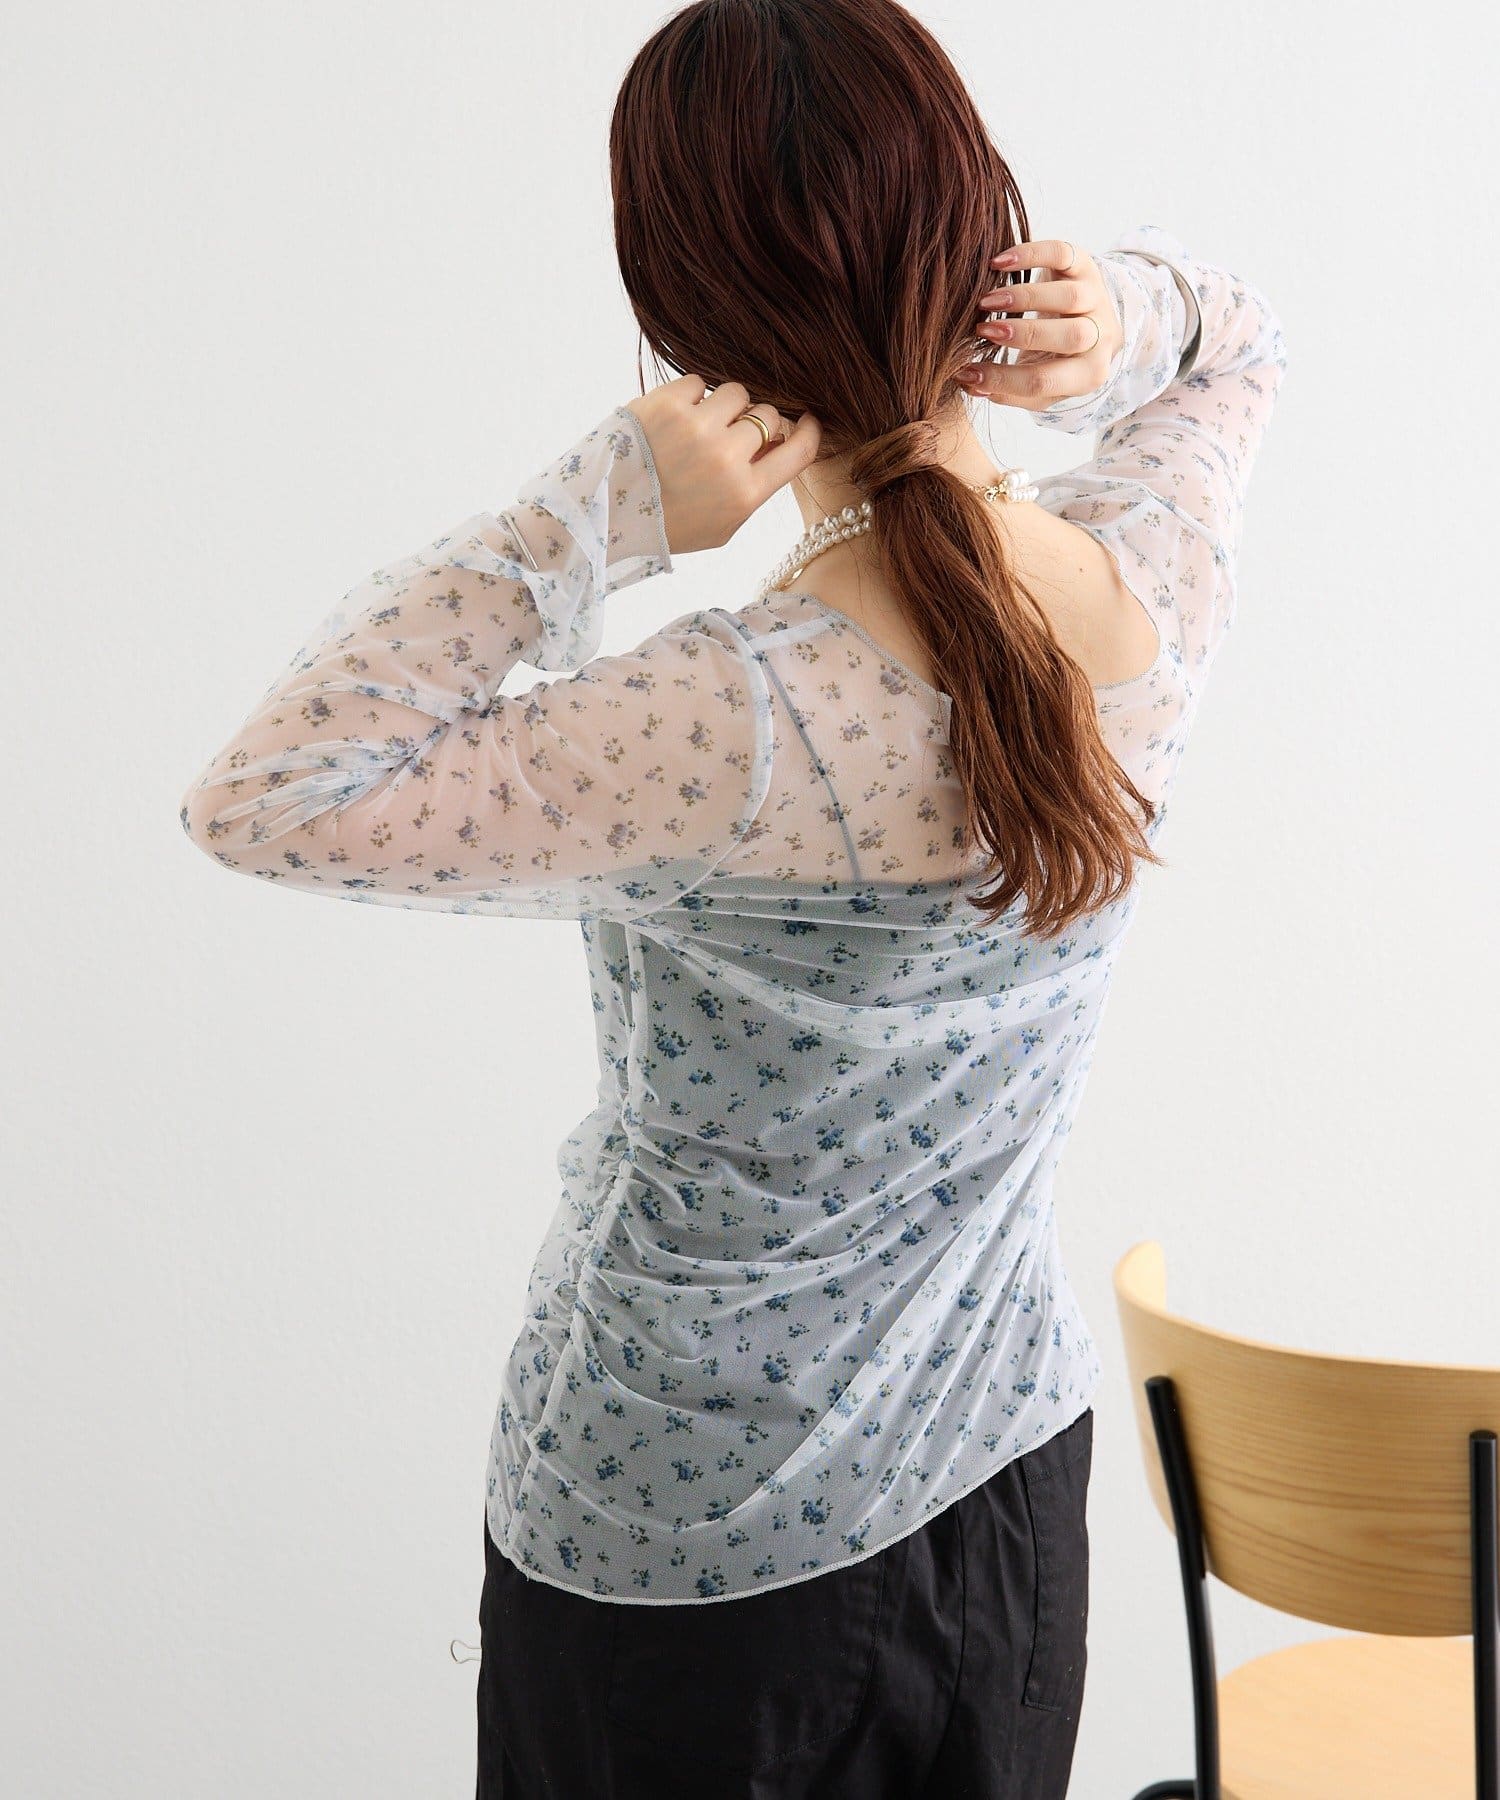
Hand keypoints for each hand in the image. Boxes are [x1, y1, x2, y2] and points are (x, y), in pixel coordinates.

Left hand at [622, 374, 821, 554]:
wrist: (607, 512)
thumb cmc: (669, 523)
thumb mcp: (722, 525)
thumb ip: (756, 490)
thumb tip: (780, 446)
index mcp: (745, 494)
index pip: (800, 450)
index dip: (809, 430)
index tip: (806, 420)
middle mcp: (727, 458)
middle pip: (768, 416)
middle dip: (754, 424)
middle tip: (730, 436)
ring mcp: (698, 428)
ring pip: (737, 394)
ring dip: (725, 406)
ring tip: (700, 427)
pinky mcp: (667, 404)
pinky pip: (700, 383)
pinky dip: (691, 397)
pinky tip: (675, 420)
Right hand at [957, 238, 1124, 408]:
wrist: (1095, 322)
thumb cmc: (1057, 359)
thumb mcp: (1041, 384)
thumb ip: (1008, 390)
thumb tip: (969, 383)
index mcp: (1087, 374)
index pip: (1043, 381)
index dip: (1001, 379)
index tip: (965, 373)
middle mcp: (1100, 337)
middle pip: (1071, 337)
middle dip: (1023, 334)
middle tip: (983, 331)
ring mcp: (1096, 298)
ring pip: (1070, 296)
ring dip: (1024, 298)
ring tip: (986, 302)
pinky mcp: (1085, 265)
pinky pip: (1062, 254)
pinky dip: (1030, 255)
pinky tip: (997, 264)